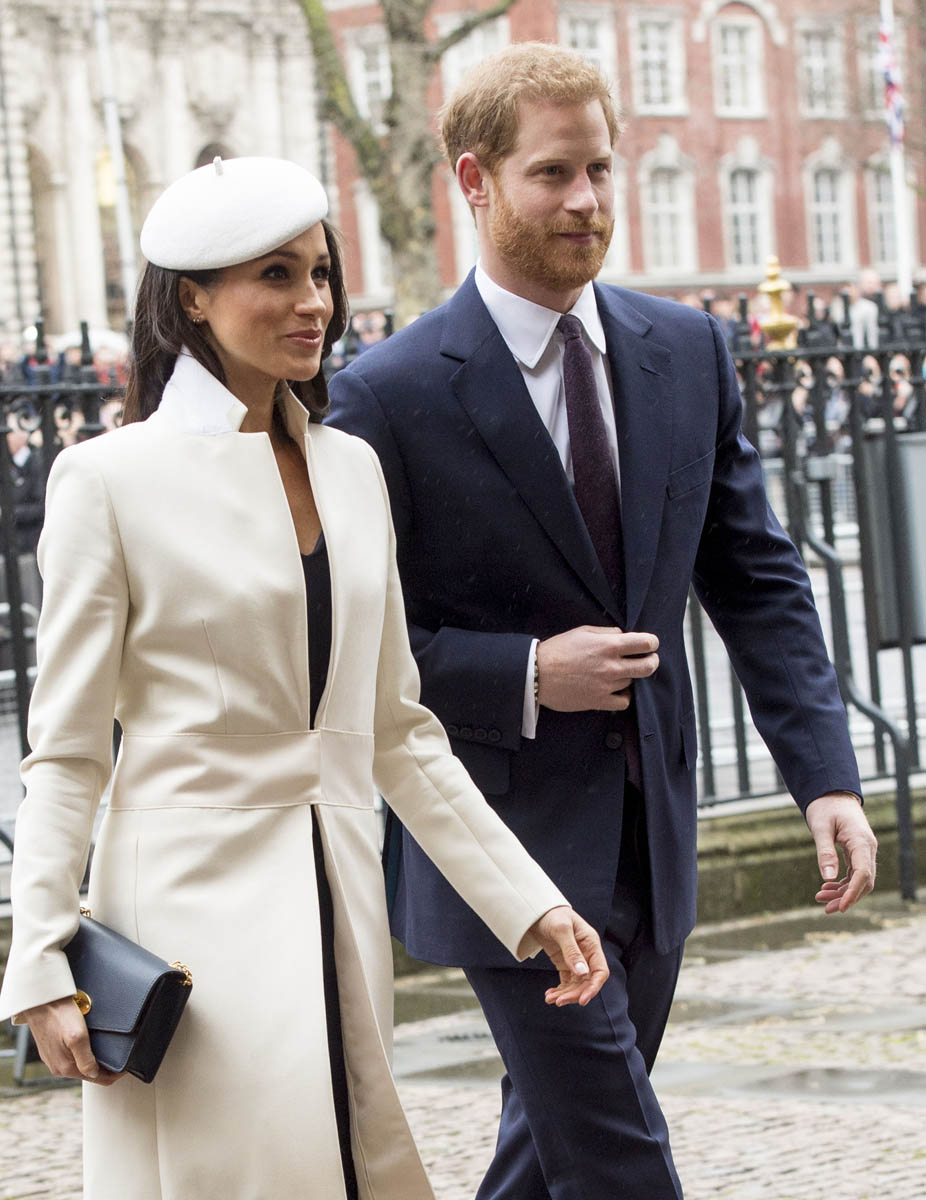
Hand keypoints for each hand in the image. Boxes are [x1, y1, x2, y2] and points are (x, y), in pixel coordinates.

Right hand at [22, 996, 122, 1085]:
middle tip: (119, 1057)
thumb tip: (94, 1075)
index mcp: (66, 1067)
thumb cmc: (59, 1015)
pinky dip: (83, 1053)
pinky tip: (89, 1043)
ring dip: (94, 1059)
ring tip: (107, 1050)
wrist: (40, 1000)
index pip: (97, 1079)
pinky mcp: (51, 1049)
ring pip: (80, 1065)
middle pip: (89, 1073)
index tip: (127, 1066)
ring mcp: (53, 1058)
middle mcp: (58, 1067)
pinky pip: (71, 1056)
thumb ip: (86, 1059)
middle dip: (104, 1067)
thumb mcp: (77, 1037)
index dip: (114, 1074)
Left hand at [527, 905, 608, 1006]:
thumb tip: (583, 973)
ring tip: (550, 999)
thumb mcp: (561, 930)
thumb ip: (572, 951)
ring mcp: (576, 960)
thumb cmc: (552, 914)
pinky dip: (560, 990)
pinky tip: (550, 995)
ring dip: (565, 994)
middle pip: (587, 982)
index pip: (600, 971)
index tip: (582, 1000)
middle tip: (559, 1001)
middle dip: (575, 994)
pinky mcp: (565, 963)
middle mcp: (587, 954)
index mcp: (591, 944)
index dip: (594, 987)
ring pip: (577, 985)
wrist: (536, 910)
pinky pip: (567, 982)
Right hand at [537, 626, 658, 711]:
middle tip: (649, 659)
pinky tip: (616, 690)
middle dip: (652, 661)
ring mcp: (607, 685)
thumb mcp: (583, 631)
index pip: (645, 643)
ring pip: (633, 682)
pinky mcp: (599, 701)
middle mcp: (611, 666)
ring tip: (617, 673)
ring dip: (629, 676)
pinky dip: (623, 696)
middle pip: (648, 666)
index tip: (650, 644)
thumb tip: (623, 636)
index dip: (652, 642)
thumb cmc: (558, 650)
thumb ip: (607, 633)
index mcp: (608, 645)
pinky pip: (623, 702)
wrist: (537, 674)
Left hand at [805, 792, 876, 912]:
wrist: (832, 794)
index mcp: (861, 841)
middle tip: (826, 908)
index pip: (863, 874)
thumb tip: (827, 878)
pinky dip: (842, 883)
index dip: (853, 893)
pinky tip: (826, 888)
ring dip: (843, 892)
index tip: (841, 907)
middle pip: (864, 881)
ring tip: (821, 899)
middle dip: (847, 897)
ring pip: (859, 880)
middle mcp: (867, 848)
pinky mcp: (857, 852)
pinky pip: (854, 873)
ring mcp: (864, 851)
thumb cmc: (825, 807)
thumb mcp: (820, 828)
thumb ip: (825, 852)